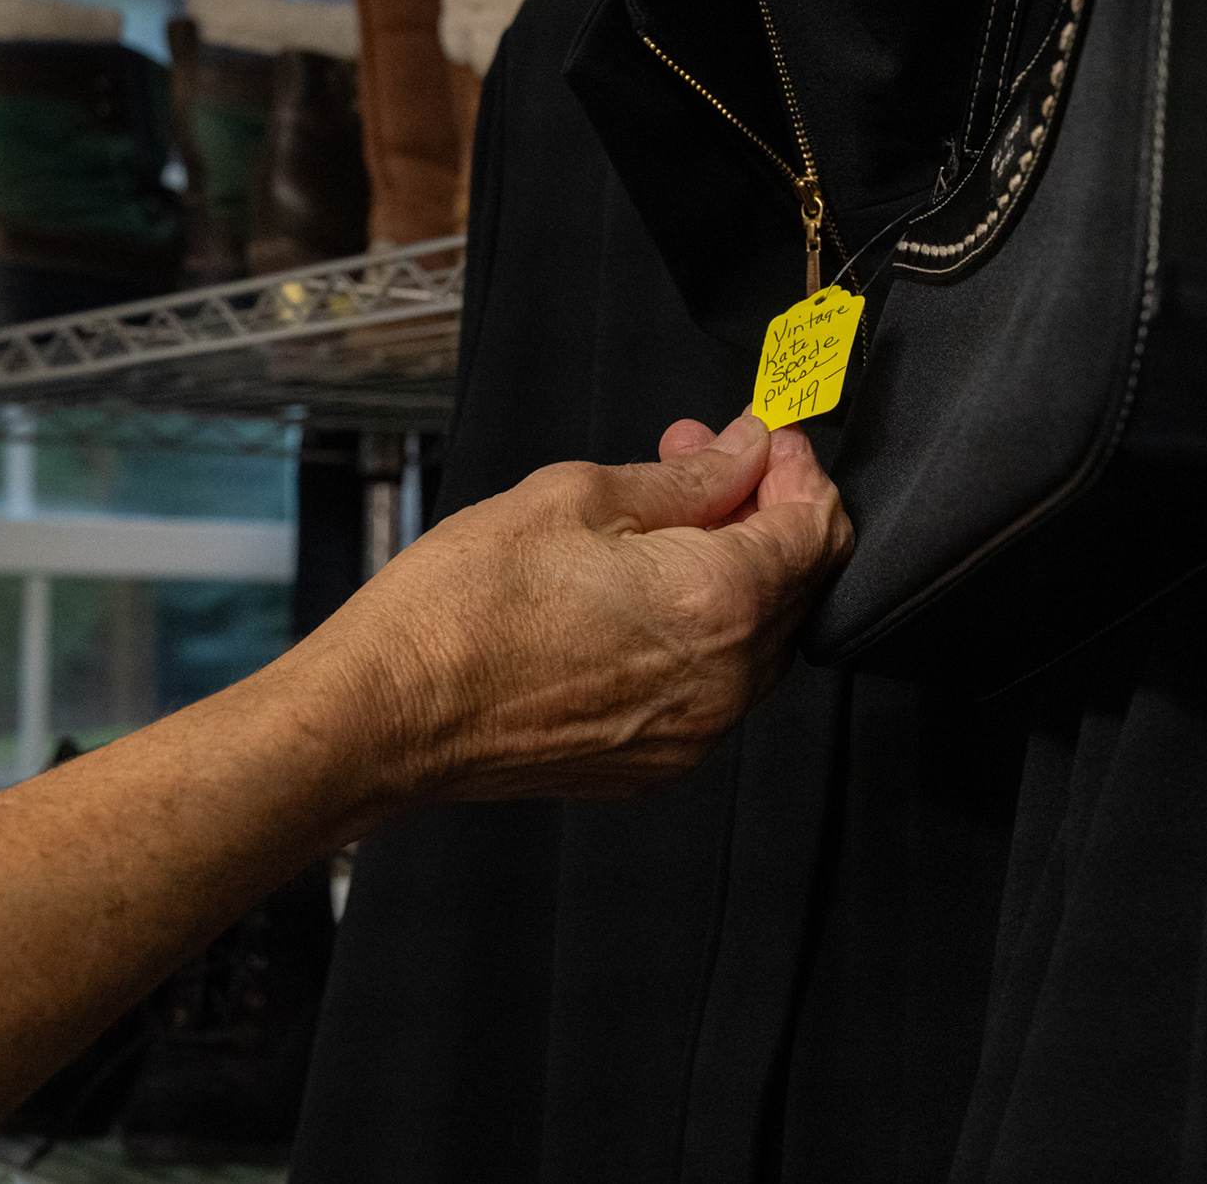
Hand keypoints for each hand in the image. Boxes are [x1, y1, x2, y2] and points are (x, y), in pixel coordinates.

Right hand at [289, 414, 852, 801]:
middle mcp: (722, 681)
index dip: (800, 473)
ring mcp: (690, 734)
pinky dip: (699, 634)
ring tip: (661, 523)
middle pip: (797, 588)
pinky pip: (709, 689)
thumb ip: (685, 479)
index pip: (818, 531)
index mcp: (716, 603)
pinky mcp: (651, 764)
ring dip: (733, 573)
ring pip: (757, 641)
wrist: (388, 715)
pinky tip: (643, 592)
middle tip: (707, 464)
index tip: (770, 442)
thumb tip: (741, 455)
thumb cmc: (459, 612)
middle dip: (764, 514)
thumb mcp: (575, 498)